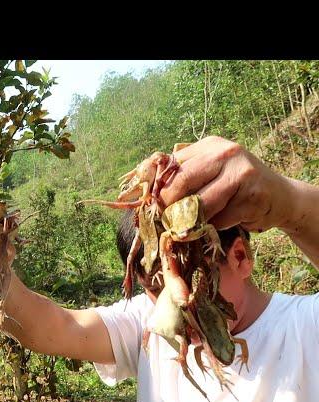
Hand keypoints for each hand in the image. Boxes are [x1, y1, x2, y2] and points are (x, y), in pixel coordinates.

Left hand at [159, 136, 290, 232]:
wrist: (281, 197)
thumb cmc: (237, 187)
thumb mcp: (212, 171)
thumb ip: (185, 175)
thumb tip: (147, 192)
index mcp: (209, 146)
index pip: (171, 164)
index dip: (157, 187)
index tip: (153, 204)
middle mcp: (225, 153)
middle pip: (181, 181)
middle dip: (169, 204)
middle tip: (167, 218)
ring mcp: (240, 174)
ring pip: (198, 204)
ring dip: (190, 220)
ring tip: (191, 224)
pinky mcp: (251, 197)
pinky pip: (217, 220)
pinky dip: (212, 227)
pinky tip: (222, 222)